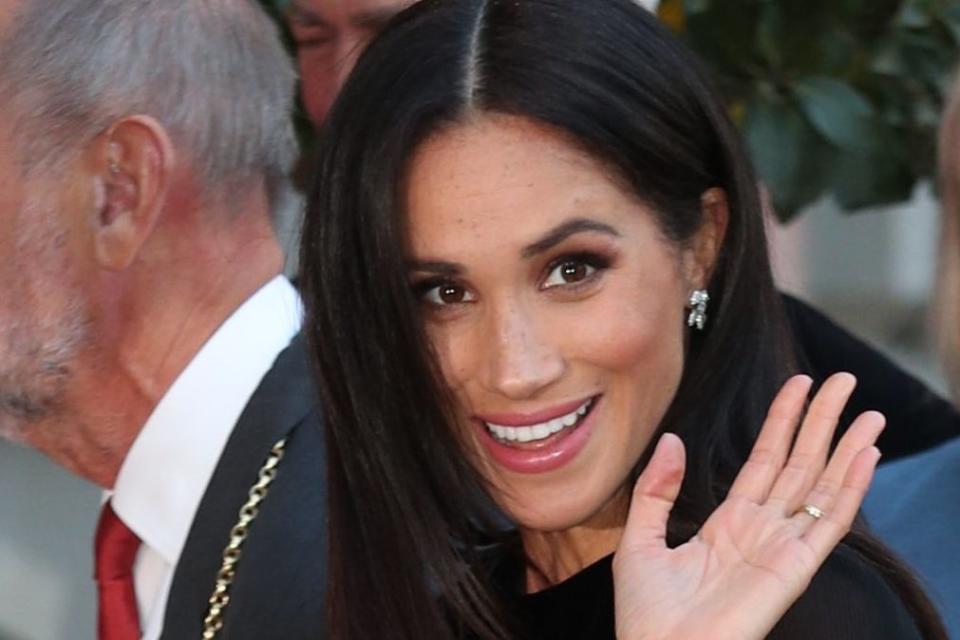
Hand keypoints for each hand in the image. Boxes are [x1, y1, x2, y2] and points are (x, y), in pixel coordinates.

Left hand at [612, 373, 883, 639]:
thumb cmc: (647, 615)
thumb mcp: (641, 540)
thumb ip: (657, 490)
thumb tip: (673, 440)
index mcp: (729, 523)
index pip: (764, 461)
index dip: (782, 423)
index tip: (798, 385)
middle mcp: (762, 531)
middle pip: (800, 465)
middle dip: (822, 423)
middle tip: (844, 382)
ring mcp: (782, 548)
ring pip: (822, 488)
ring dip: (847, 448)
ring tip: (869, 412)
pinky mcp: (794, 568)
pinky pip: (829, 522)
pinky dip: (851, 489)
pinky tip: (865, 456)